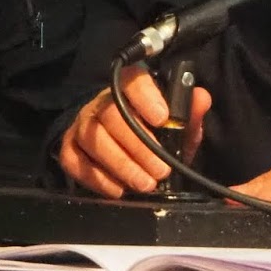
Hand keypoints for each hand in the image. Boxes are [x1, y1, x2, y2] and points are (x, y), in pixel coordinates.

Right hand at [57, 65, 211, 197]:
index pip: (132, 80)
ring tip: (145, 184)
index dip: (145, 97)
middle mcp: (101, 102)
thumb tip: (202, 98)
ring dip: (120, 165)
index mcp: (129, 89)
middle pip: (112, 116)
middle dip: (138, 146)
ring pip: (93, 139)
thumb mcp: (177, 125)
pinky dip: (96, 178)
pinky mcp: (69, 149)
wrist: (125, 149)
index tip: (162, 118)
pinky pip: (74, 161)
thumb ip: (190, 113)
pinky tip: (118, 190)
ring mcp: (82, 125)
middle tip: (161, 170)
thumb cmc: (154, 134)